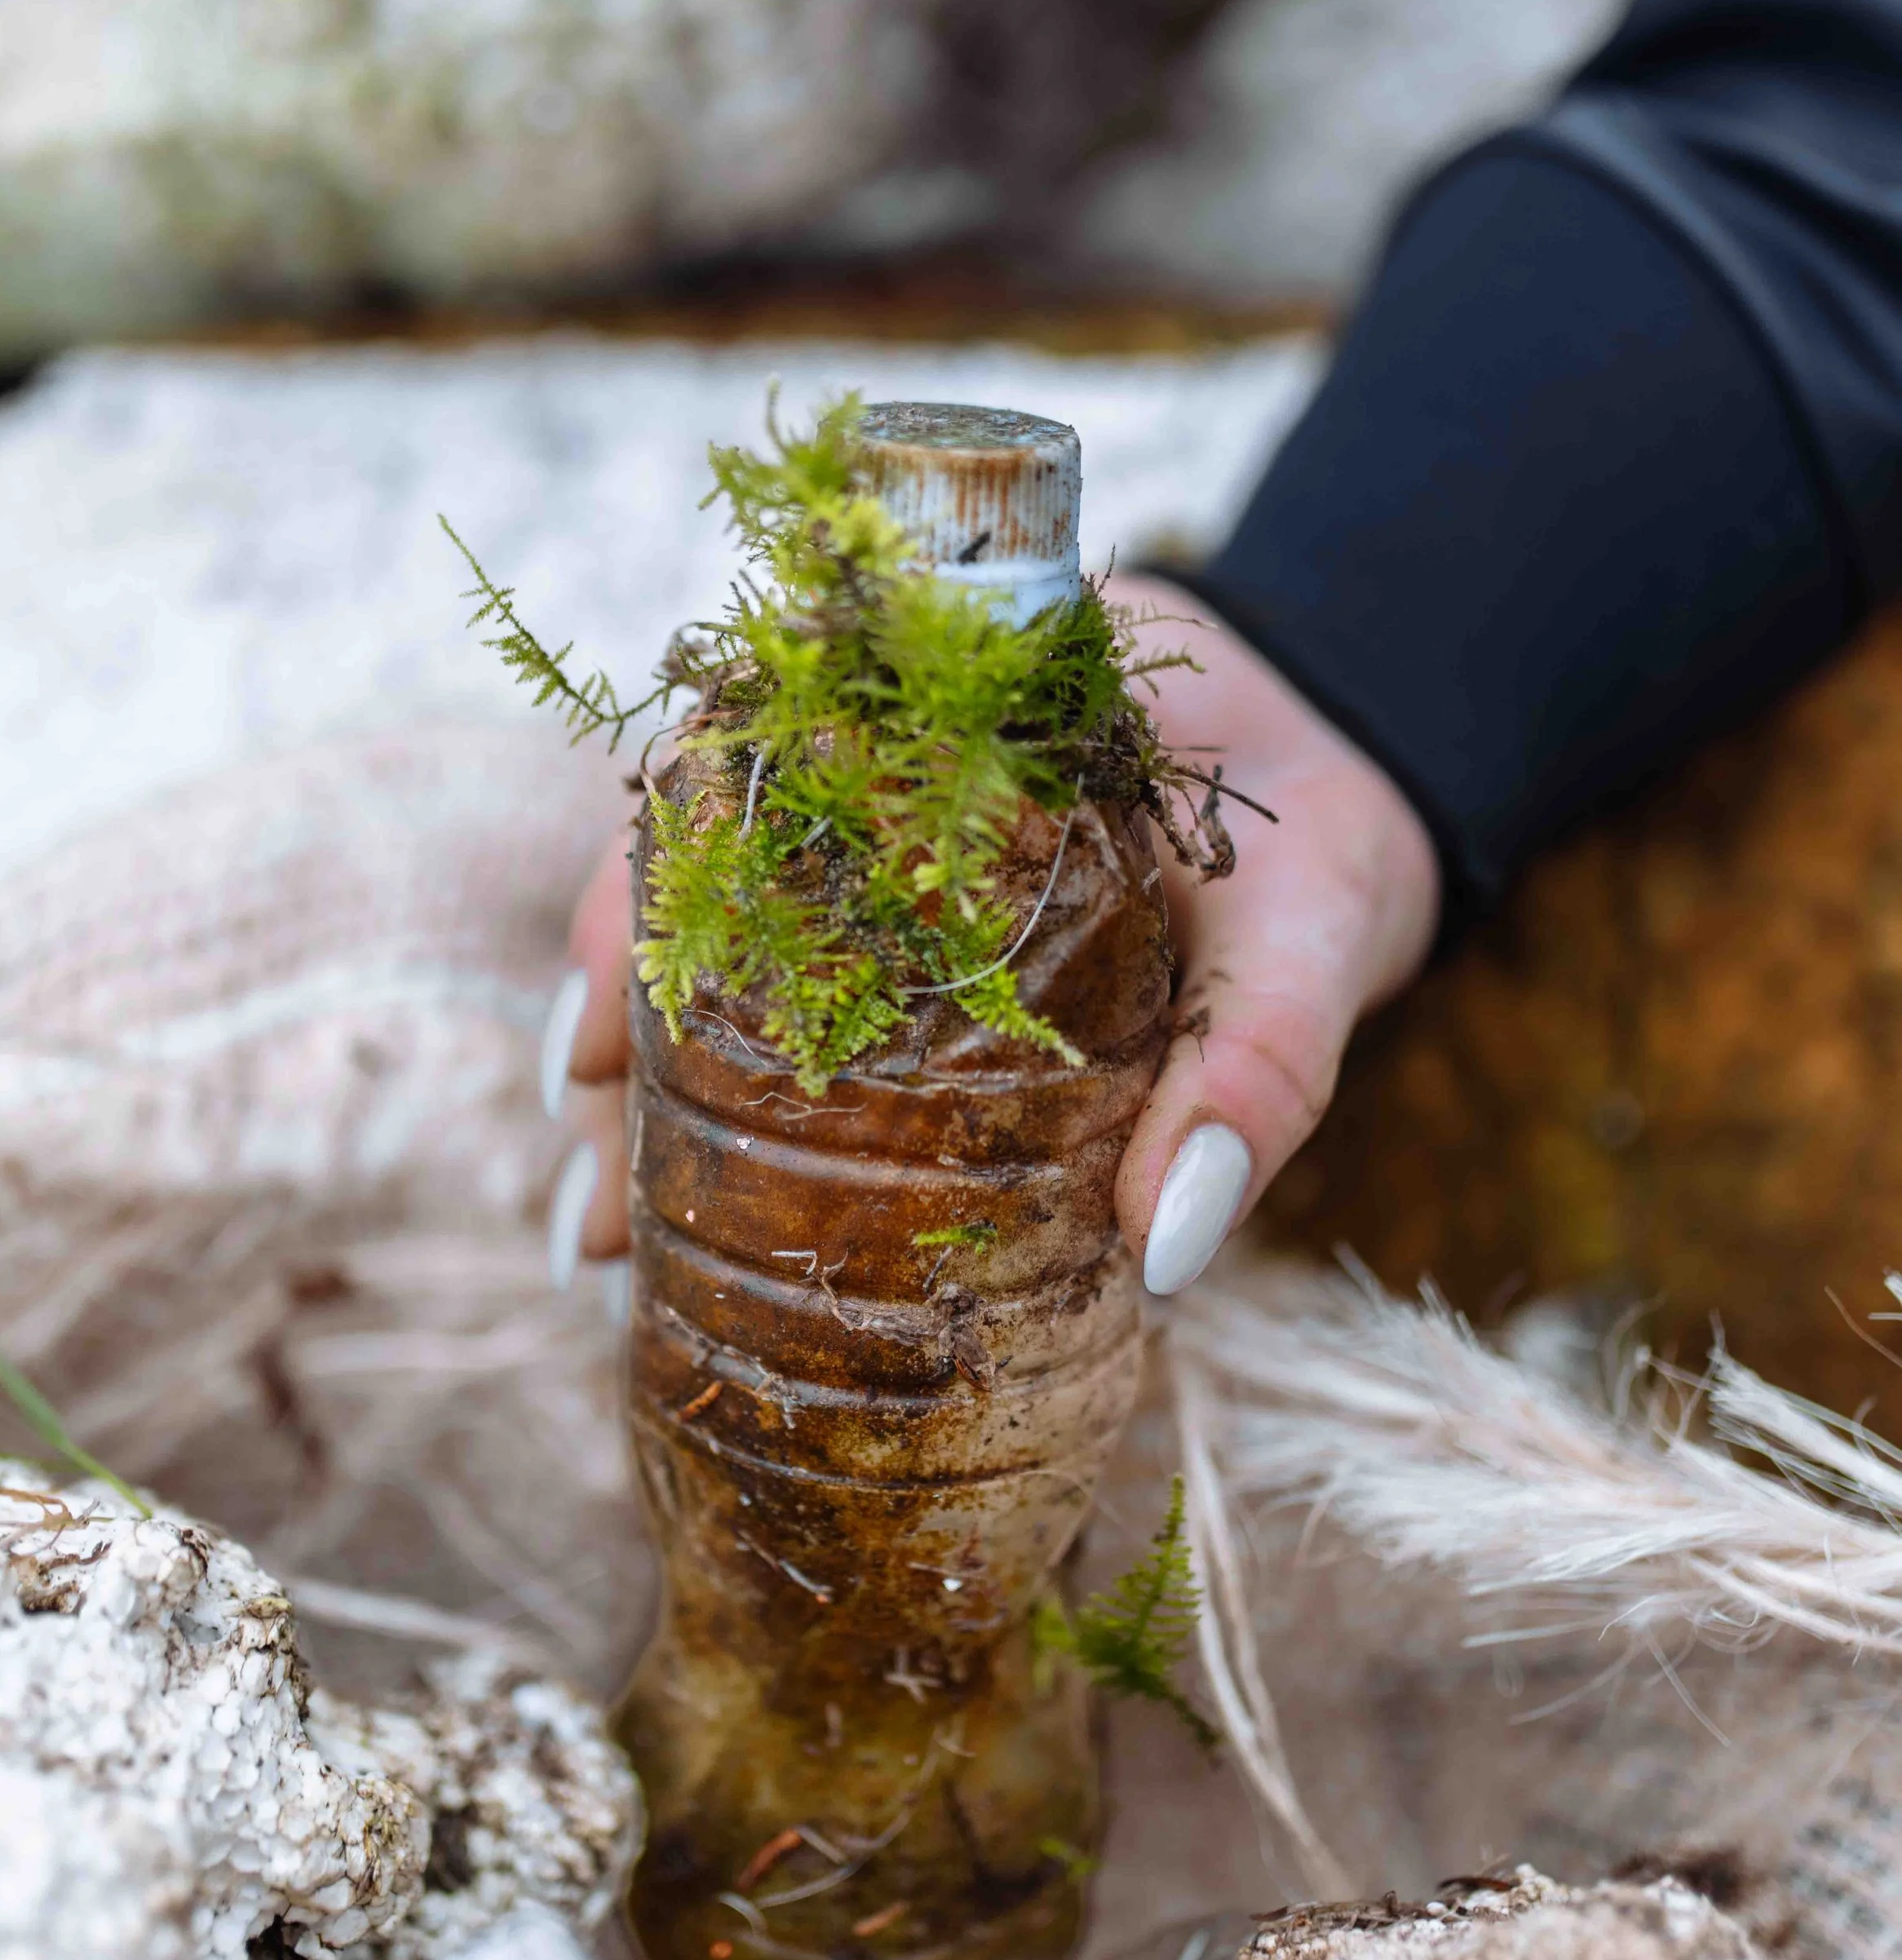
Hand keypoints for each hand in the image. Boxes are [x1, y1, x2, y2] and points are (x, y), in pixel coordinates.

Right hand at [539, 574, 1439, 1294]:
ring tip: (600, 1251)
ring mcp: (884, 866)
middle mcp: (877, 775)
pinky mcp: (921, 953)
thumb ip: (1261, 1066)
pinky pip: (798, 1020)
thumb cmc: (1333, 838)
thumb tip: (1162, 1244)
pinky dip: (734, 1117)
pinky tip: (688, 1224)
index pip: (729, 785)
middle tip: (583, 1210)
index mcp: (944, 709)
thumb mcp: (1316, 935)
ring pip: (719, 969)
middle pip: (690, 898)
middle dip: (616, 1050)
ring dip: (652, 1105)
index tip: (593, 1042)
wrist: (1376, 785)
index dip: (634, 910)